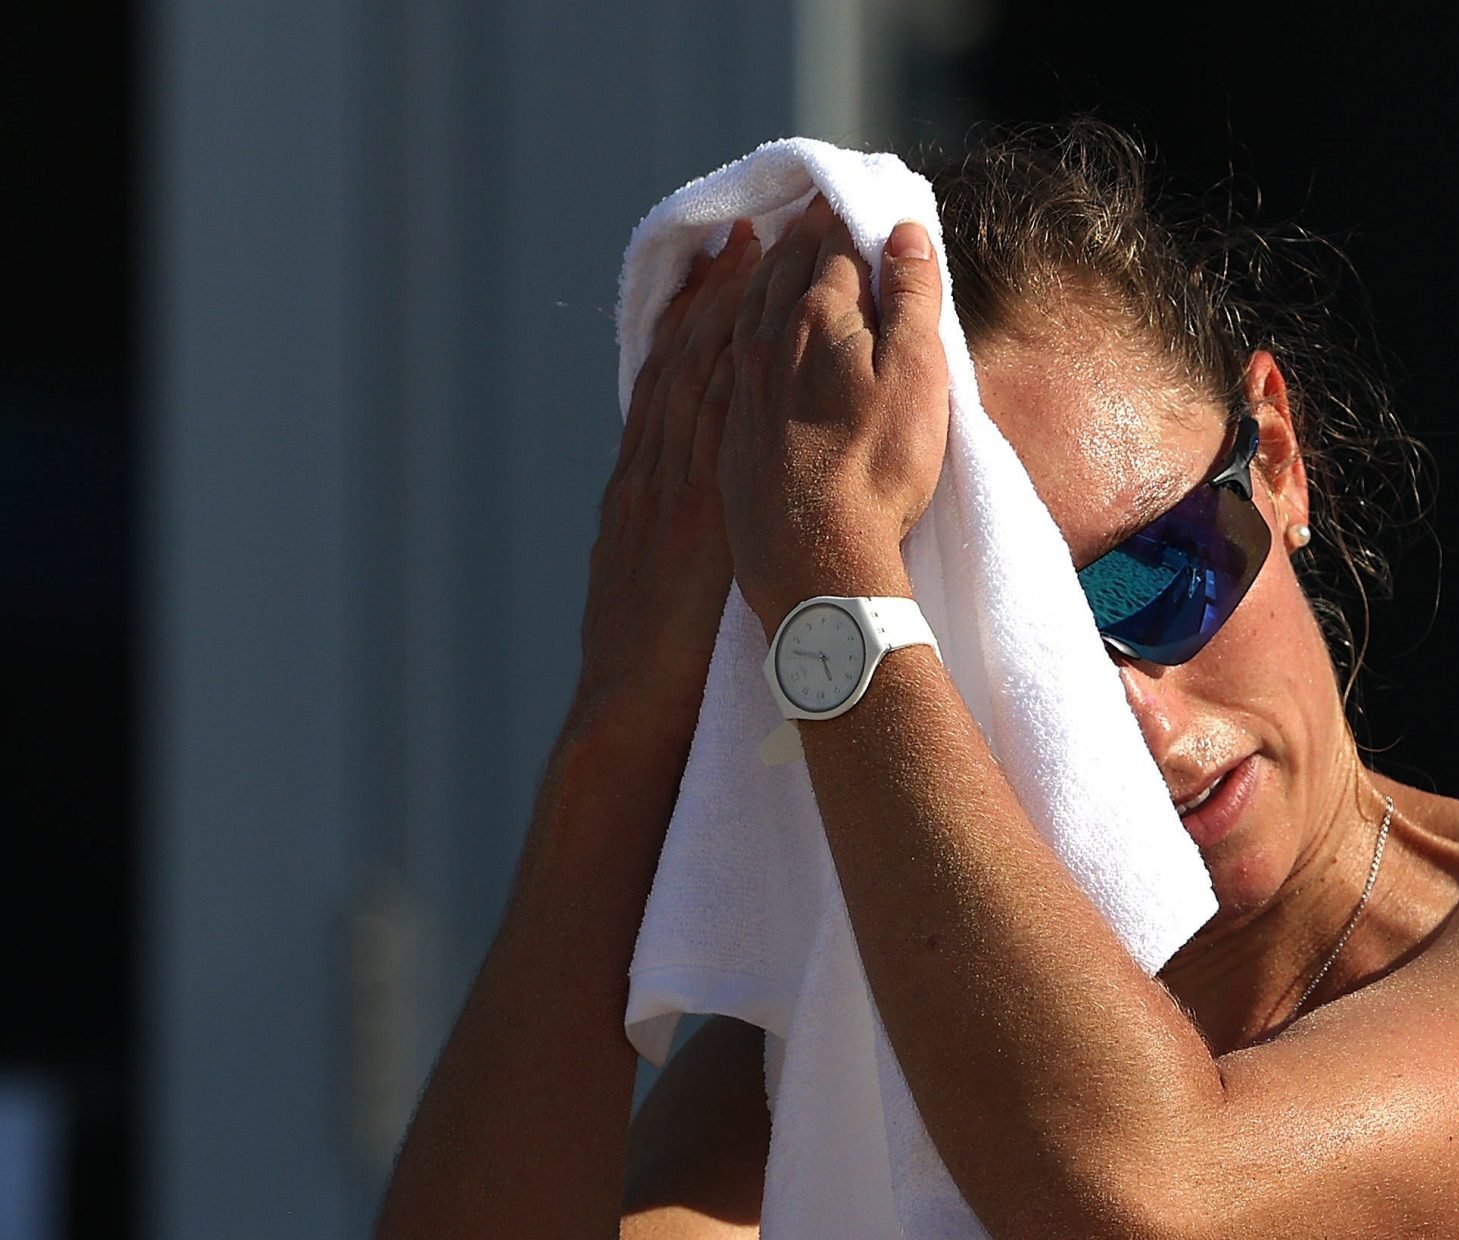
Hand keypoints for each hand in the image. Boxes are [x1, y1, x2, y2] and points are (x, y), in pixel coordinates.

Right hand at [571, 221, 760, 756]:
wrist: (628, 715)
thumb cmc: (650, 671)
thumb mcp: (648, 589)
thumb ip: (664, 544)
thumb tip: (678, 522)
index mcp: (637, 494)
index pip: (663, 390)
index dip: (688, 328)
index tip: (714, 274)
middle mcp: (646, 479)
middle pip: (677, 366)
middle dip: (708, 297)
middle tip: (740, 232)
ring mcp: (665, 494)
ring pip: (691, 382)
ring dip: (724, 314)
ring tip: (755, 256)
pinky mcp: (691, 519)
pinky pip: (710, 430)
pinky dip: (728, 377)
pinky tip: (755, 335)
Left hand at [719, 198, 951, 629]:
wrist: (810, 554)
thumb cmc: (876, 468)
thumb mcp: (916, 377)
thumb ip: (911, 300)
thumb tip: (901, 231)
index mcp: (818, 316)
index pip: (832, 248)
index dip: (846, 221)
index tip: (853, 201)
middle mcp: (769, 339)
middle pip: (782, 269)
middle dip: (799, 235)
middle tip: (810, 210)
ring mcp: (743, 383)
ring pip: (745, 305)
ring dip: (756, 270)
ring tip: (761, 249)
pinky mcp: (729, 427)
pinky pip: (721, 350)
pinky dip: (726, 321)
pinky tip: (728, 328)